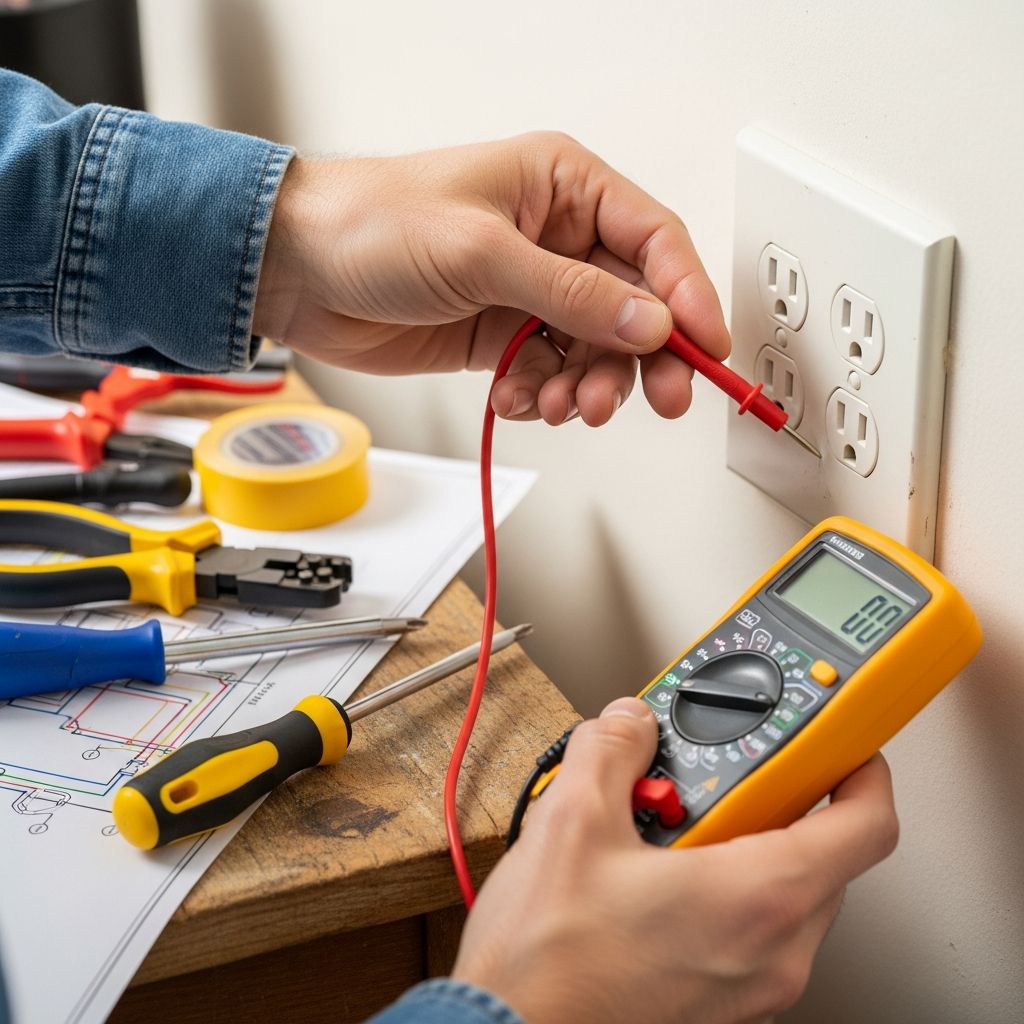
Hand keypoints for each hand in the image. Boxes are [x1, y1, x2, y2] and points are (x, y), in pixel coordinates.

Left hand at [254, 132, 729, 425]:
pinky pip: (549, 372)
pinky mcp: (501, 335)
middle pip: (633, 305)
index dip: (688, 295)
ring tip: (566, 403)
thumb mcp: (482, 252)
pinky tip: (519, 396)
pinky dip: (543, 394)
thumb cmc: (372, 224)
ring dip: (588, 384)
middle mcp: (554, 239)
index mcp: (561, 188)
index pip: (653, 240)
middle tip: (654, 400)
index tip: (706, 349)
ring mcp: (528, 292)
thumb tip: (649, 323)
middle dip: (642, 357)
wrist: (296, 271)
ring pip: (593, 349)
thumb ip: (571, 294)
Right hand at [453, 699, 898, 1023]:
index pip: (866, 825)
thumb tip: (631, 723)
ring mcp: (751, 988)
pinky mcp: (721, 1006)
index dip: (861, 770)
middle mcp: (772, 951)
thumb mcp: (571, 819)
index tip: (838, 743)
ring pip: (783, 894)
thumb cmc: (548, 963)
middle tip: (714, 774)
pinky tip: (652, 876)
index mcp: (759, 896)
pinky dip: (720, 891)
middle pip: (820, 854)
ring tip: (666, 825)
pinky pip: (750, 932)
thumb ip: (612, 749)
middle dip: (771, 800)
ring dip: (740, 846)